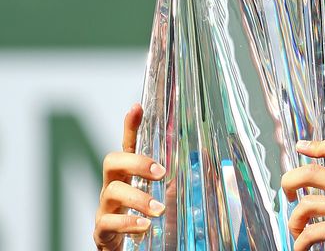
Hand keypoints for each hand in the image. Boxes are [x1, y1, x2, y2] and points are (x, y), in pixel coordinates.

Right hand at [93, 104, 165, 250]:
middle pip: (112, 161)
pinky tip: (145, 226)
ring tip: (159, 209)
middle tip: (161, 173)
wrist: (125, 249)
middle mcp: (114, 186)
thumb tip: (205, 154)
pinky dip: (128, 223)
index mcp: (130, 175)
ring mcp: (105, 207)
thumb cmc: (147, 218)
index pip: (128, 145)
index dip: (131, 126)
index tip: (137, 107)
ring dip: (138, 199)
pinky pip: (107, 223)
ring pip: (111, 192)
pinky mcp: (101, 230)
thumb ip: (178, 178)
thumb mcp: (165, 195)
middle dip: (136, 162)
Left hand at [281, 136, 324, 250]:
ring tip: (298, 229)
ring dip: (295, 220)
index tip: (302, 147)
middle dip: (290, 181)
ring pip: (305, 204)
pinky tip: (302, 247)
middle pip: (312, 173)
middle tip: (288, 192)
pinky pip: (308, 234)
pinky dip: (299, 243)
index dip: (318, 145)